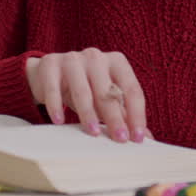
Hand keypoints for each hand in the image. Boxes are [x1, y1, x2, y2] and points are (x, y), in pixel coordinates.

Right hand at [25, 48, 146, 142]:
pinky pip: (54, 88)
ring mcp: (72, 59)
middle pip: (108, 91)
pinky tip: (59, 120)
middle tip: (119, 138)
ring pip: (82, 90)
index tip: (137, 137)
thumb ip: (125, 114)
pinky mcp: (50, 65)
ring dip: (88, 113)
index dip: (137, 114)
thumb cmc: (86, 86)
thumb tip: (145, 137)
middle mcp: (96, 57)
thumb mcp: (106, 97)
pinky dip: (56, 106)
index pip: (131, 89)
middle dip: (115, 118)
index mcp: (116, 62)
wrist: (50, 73)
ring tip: (93, 132)